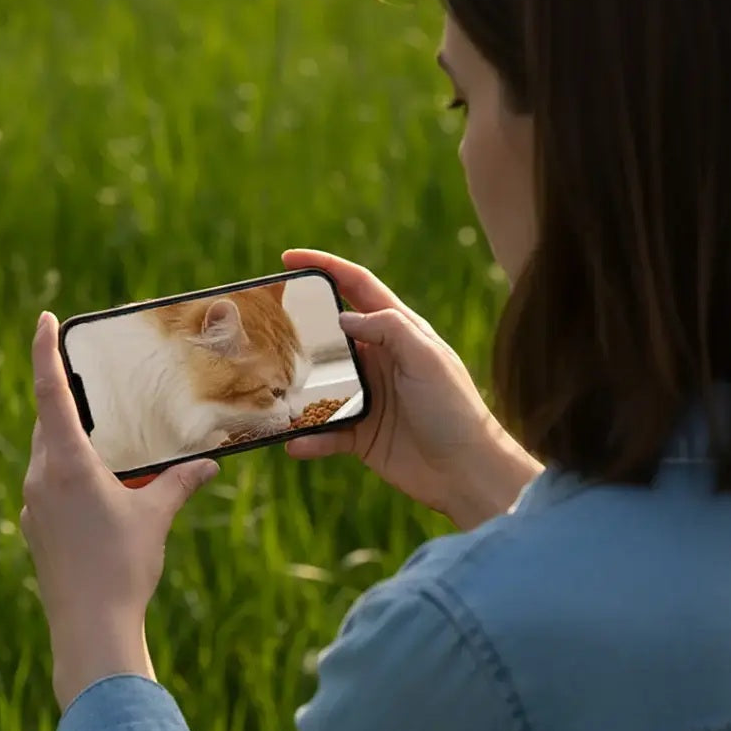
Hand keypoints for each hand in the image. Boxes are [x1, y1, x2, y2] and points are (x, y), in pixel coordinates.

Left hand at [20, 311, 218, 710]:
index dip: (45, 352)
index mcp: (67, 463)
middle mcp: (41, 477)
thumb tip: (208, 463)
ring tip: (105, 437)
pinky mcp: (36, 527)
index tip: (45, 319)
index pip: (51, 393)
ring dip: (70, 437)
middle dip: (67, 399)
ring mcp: (33, 504)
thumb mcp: (156, 516)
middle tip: (94, 383)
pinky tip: (98, 486)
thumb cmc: (122, 567)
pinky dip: (68, 469)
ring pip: (47, 453)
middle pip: (48, 421)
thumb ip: (181, 482)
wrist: (88, 629)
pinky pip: (48, 482)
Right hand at [282, 250, 543, 528]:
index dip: (325, 267)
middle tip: (263, 323)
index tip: (289, 258)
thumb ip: (389, 328)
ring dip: (295, 386)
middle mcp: (379, 359)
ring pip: (319, 383)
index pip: (356, 286)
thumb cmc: (454, 408)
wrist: (467, 472)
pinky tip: (294, 442)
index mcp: (398, 331)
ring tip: (265, 384)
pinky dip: (309, 438)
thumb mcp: (427, 358)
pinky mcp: (360, 434)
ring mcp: (367, 396)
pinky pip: (325, 432)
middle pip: (329, 333)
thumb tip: (343, 316)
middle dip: (297, 326)